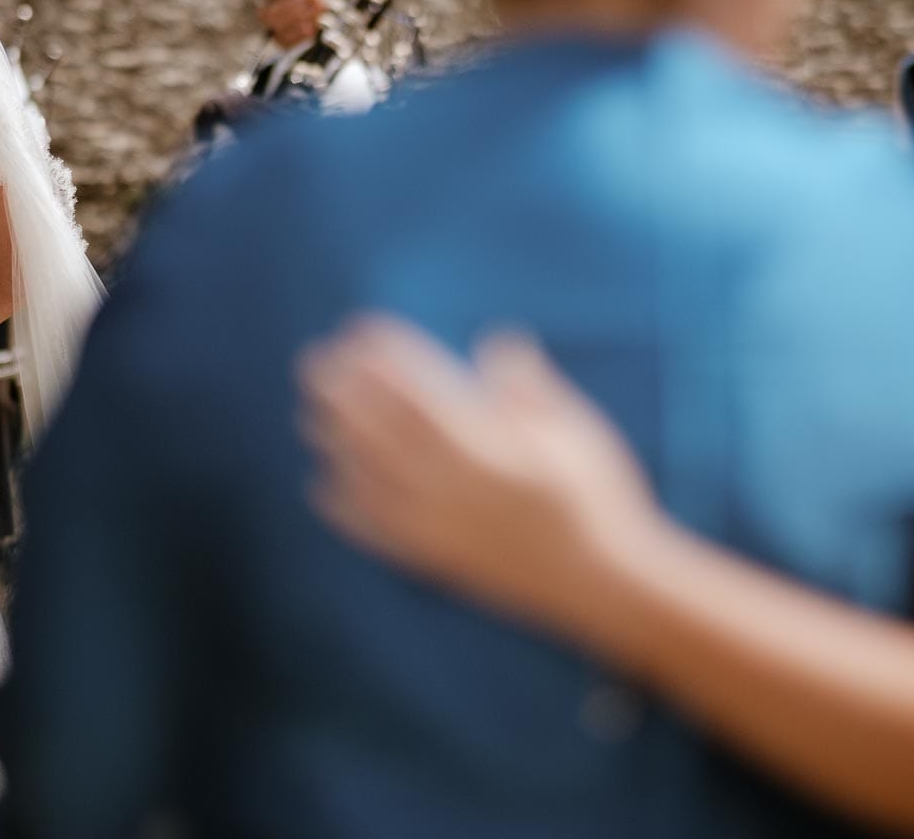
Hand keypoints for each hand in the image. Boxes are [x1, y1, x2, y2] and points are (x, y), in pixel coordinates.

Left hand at [300, 318, 667, 641]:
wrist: (603, 582)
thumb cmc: (597, 497)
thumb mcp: (576, 429)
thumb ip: (528, 387)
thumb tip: (495, 342)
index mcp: (483, 445)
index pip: (418, 391)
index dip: (384, 358)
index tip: (361, 332)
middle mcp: (448, 484)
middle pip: (379, 429)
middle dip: (342, 392)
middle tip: (313, 362)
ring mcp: (437, 525)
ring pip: (368, 476)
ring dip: (334, 440)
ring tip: (310, 412)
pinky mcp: (435, 558)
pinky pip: (375, 531)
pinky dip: (344, 507)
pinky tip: (324, 486)